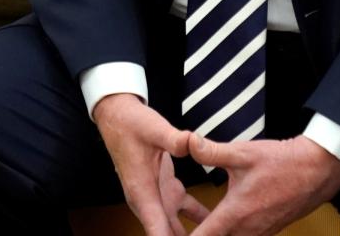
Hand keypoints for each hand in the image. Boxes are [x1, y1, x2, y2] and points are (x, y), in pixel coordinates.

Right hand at [93, 94, 198, 235]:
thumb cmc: (130, 124)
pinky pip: (187, 214)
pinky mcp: (167, 192)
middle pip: (167, 235)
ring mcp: (159, 197)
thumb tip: (193, 143)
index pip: (156, 230)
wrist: (118, 117)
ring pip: (177, 230)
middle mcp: (148, 200)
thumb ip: (173, 139)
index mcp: (141, 191)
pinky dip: (202, 222)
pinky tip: (221, 226)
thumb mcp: (152, 128)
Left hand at [187, 134, 339, 235]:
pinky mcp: (268, 229)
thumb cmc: (280, 162)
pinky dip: (230, 233)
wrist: (318, 170)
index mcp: (236, 213)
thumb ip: (210, 151)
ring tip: (195, 228)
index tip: (170, 233)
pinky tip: (221, 223)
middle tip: (177, 229)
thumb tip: (186, 142)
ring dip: (215, 235)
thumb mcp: (242, 152)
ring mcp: (260, 232)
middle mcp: (247, 229)